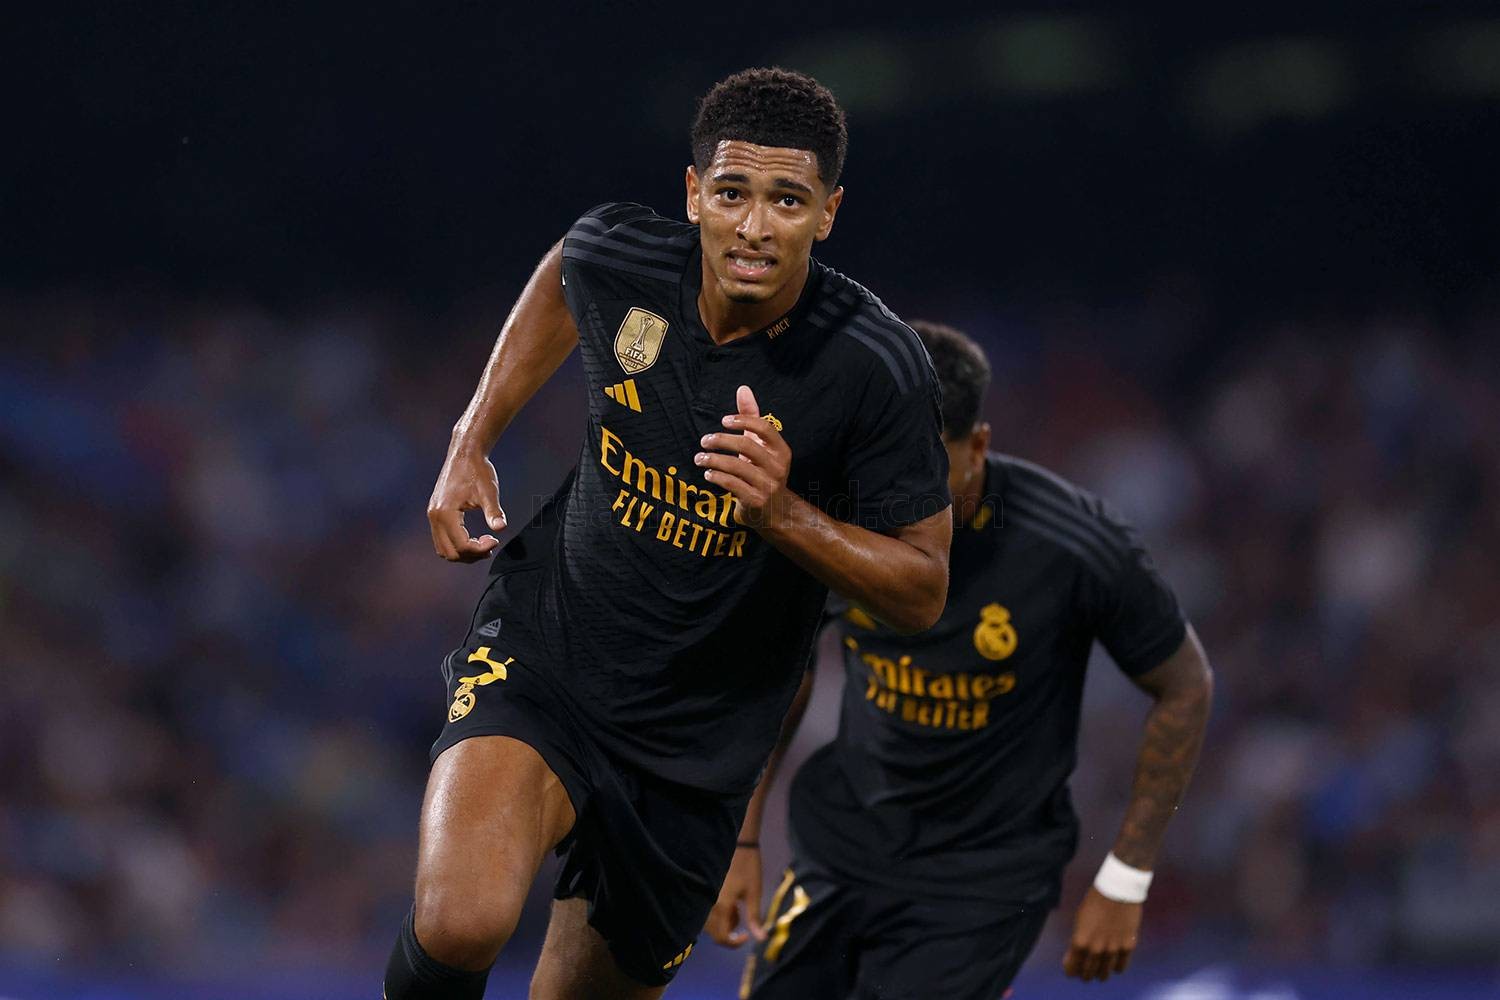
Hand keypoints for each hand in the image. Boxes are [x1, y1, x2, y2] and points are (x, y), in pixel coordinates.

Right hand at [427, 444, 506, 561]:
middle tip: (491, 544)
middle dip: (472, 555)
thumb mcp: (489, 491)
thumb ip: (494, 511)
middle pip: (450, 552)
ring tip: (483, 544)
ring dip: (463, 552)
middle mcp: (435, 516)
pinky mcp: (436, 513)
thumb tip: (501, 528)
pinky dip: (456, 545)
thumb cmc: (477, 470)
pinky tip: (473, 538)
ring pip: (443, 549)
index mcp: (445, 513)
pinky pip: (442, 539)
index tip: (495, 540)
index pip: (461, 545)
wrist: (465, 453)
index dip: (480, 549)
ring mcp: (433, 515)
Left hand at [695, 385, 791, 529]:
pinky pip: (732, 484)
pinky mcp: (756, 500)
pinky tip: (708, 473)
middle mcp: (778, 467)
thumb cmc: (762, 471)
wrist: (772, 511)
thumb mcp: (759, 445)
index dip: (743, 420)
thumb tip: (743, 388)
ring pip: (736, 466)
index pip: (765, 427)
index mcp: (781, 450)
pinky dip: (717, 476)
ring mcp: (768, 485)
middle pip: (747, 445)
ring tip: (699, 458)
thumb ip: (751, 417)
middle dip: (721, 440)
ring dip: (713, 460)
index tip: (723, 420)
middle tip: (704, 441)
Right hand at [705, 846, 765, 947]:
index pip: (720, 938)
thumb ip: (755, 919)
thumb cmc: (748, 868)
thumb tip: (761, 939)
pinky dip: (719, 913)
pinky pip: (708, 911)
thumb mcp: (754, 894)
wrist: (738, 844)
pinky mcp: (705, 891)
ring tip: (737, 906)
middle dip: (729, 931)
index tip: (746, 936)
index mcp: (720, 906)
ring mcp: (705, 897)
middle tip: (742, 915)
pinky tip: (730, 901)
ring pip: (710, 923)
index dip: (733, 943)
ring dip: (724, 922)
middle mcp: (708, 904)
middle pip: (714, 932)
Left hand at [1062, 887, 1141, 981]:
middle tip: (1084, 972)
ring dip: (1100, 974)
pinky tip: (1113, 964)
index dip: (1071, 971)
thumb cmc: (1094, 902)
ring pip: (1104, 974)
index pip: (1072, 969)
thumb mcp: (1079, 920)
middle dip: (1084, 974)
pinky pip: (1121, 968)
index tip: (1072, 970)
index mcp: (1079, 941)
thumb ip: (1078, 941)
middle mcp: (1095, 949)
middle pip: (1088, 974)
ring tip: (1099, 971)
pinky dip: (1116, 968)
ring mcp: (1112, 949)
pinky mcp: (1128, 946)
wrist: (1117, 890)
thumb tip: (1075, 956)